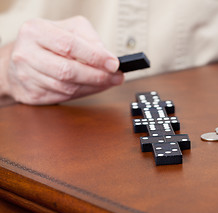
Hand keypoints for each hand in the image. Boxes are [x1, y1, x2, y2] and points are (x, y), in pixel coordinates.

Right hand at [2, 16, 123, 104]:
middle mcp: (27, 54)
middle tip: (115, 77)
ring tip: (108, 82)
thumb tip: (108, 58)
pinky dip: (83, 93)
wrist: (21, 58)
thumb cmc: (47, 42)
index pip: (69, 46)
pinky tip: (93, 87)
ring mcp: (27, 76)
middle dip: (97, 76)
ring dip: (93, 87)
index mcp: (36, 31)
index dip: (95, 57)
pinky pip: (64, 97)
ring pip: (67, 88)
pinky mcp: (32, 94)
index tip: (113, 64)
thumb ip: (89, 39)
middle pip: (68, 71)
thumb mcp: (69, 29)